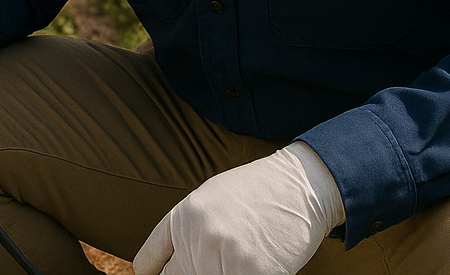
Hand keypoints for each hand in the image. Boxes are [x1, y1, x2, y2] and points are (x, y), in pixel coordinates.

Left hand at [134, 142, 344, 274]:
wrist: (301, 185)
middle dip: (191, 274)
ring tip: (239, 260)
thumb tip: (165, 266)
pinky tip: (255, 266)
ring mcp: (223, 256)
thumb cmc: (257, 193)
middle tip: (213, 264)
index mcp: (183, 216)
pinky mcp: (252, 272)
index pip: (148, 262)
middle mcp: (197, 236)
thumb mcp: (210, 200)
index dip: (152, 274)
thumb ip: (185, 230)